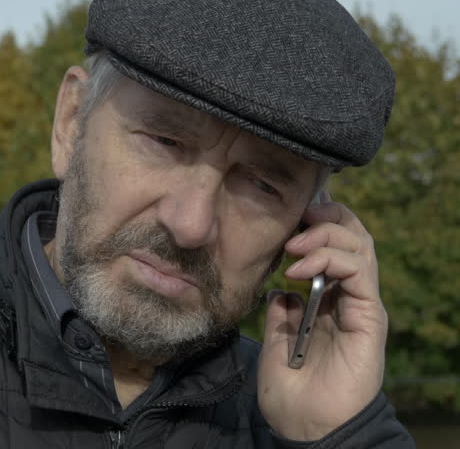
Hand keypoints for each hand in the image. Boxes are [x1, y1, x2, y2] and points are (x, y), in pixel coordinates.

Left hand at [257, 191, 387, 440]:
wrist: (307, 427)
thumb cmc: (291, 391)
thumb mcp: (274, 342)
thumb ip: (279, 314)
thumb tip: (278, 290)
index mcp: (326, 300)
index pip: (331, 245)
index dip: (314, 222)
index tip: (287, 215)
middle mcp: (346, 297)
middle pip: (352, 235)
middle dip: (325, 215)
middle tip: (296, 216)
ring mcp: (360, 304)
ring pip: (359, 245)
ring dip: (324, 234)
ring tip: (293, 245)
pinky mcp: (368, 316)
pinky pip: (359, 272)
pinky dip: (330, 259)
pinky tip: (298, 269)